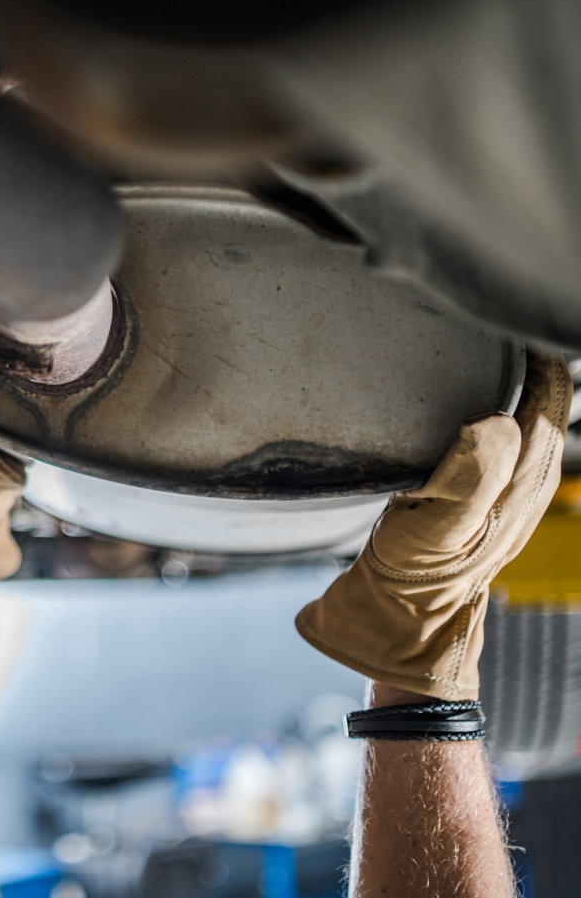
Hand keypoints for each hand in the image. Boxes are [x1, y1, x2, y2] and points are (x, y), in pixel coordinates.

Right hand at [296, 350, 570, 699]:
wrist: (398, 620)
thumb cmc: (414, 576)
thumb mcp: (437, 526)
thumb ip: (471, 473)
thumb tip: (493, 418)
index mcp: (522, 482)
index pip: (550, 399)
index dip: (536, 359)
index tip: (503, 329)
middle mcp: (524, 483)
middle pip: (544, 405)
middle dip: (526, 365)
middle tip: (486, 333)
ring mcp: (504, 492)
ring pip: (526, 420)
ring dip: (511, 387)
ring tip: (477, 358)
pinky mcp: (478, 497)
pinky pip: (501, 440)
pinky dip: (492, 414)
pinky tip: (459, 409)